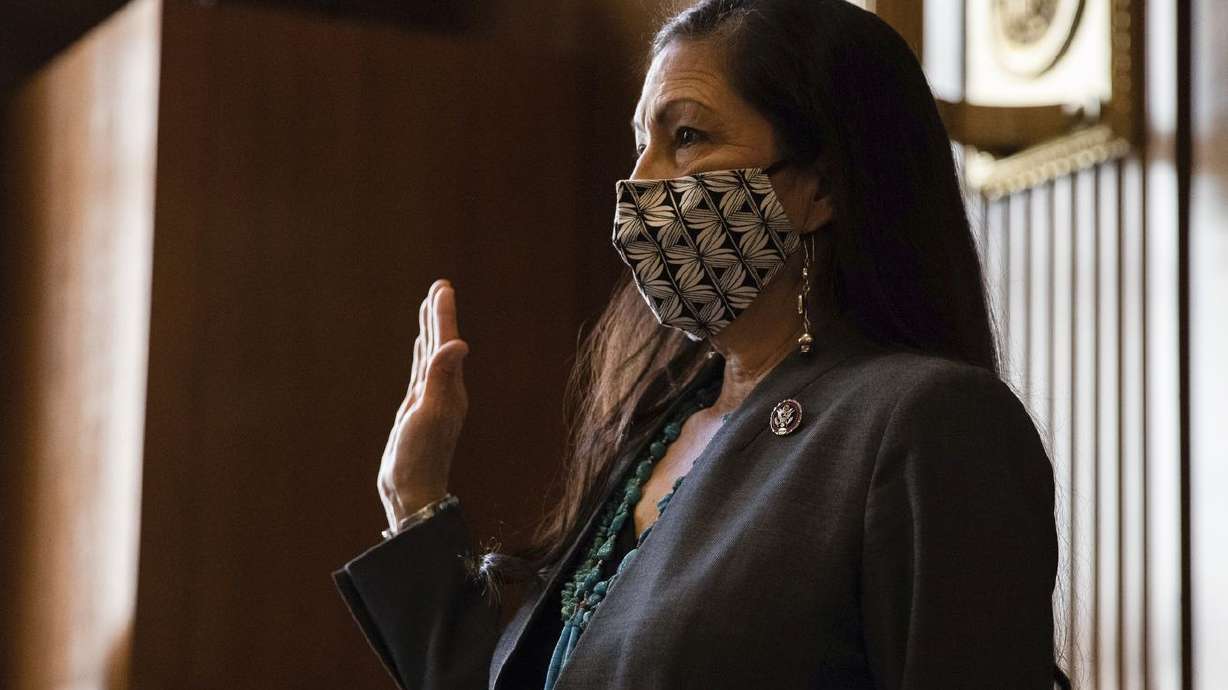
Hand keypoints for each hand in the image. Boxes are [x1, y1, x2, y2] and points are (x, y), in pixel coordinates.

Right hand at [376, 278, 469, 528]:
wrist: (412, 493)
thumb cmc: (419, 457)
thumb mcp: (429, 414)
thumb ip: (442, 378)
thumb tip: (459, 344)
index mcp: (449, 388)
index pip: (446, 343)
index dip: (443, 315)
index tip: (442, 288)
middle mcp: (444, 390)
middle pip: (441, 344)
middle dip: (439, 315)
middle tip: (439, 286)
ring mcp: (431, 399)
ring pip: (430, 356)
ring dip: (430, 331)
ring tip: (429, 307)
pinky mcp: (417, 410)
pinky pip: (421, 373)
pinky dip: (421, 356)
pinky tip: (419, 348)